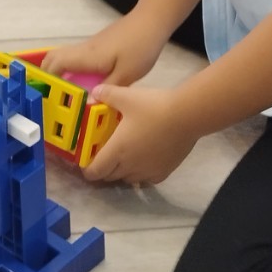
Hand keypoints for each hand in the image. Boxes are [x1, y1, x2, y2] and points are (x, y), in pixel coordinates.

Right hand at [40, 11, 166, 87]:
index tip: (44, 96)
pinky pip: (78, 58)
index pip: (55, 63)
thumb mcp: (127, 74)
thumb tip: (87, 104)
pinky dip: (73, 69)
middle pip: (54, 57)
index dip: (46, 79)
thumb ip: (107, 89)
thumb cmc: (139, 46)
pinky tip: (86, 83)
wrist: (152, 20)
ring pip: (66, 57)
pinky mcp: (100, 44)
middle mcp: (84, 49)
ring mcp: (92, 45)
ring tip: (66, 95)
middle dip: (48, 75)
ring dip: (61, 72)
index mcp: (87, 56)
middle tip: (52, 97)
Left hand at [81, 83, 197, 184]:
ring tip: (124, 155)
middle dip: (104, 168)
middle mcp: (130, 166)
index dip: (88, 170)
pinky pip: (146, 179)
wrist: (186, 116)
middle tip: (104, 153)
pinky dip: (140, 173)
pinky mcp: (163, 172)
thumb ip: (108, 94)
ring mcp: (147, 172)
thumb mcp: (127, 96)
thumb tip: (94, 92)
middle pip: (110, 176)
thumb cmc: (153, 106)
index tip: (86, 162)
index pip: (95, 171)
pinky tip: (144, 159)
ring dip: (121, 171)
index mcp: (117, 150)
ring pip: (127, 178)